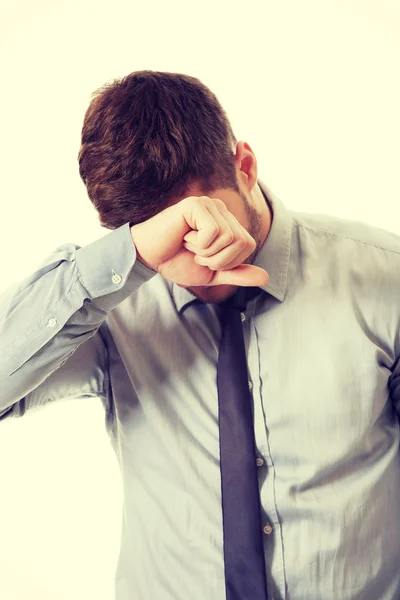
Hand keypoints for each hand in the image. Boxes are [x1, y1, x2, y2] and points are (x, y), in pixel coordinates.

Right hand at [130, 195, 268, 287]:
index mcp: (227, 223)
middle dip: (218, 259)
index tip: (205, 258)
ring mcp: (209, 205)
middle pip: (241, 242)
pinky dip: (198, 243)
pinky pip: (213, 231)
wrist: (149, 258)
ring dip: (206, 251)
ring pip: (229, 237)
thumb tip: (265, 278)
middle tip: (196, 253)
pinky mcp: (196, 204)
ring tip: (188, 244)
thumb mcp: (212, 273)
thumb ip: (237, 273)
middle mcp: (221, 210)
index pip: (248, 245)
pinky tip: (183, 236)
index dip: (228, 261)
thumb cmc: (178, 262)